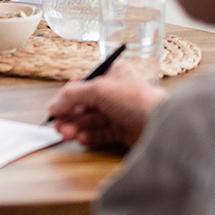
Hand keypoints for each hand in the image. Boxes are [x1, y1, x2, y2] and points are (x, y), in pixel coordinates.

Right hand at [45, 63, 167, 148]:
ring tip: (66, 134)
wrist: (161, 125)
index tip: (55, 109)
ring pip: (91, 120)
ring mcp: (120, 113)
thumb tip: (53, 105)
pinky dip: (89, 136)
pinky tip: (81, 139)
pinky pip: (101, 133)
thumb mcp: (98, 89)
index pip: (84, 84)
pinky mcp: (123, 132)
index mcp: (113, 75)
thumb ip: (72, 95)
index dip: (68, 97)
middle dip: (70, 116)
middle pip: (85, 104)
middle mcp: (116, 93)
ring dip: (77, 127)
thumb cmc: (136, 100)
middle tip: (58, 126)